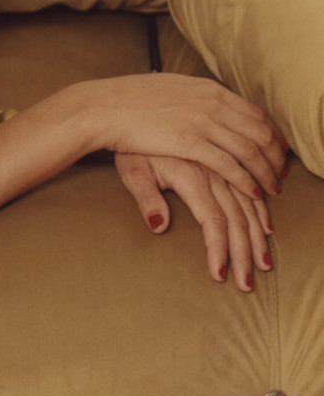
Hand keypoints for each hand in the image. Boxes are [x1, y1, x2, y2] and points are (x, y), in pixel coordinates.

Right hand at [80, 74, 286, 201]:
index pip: (256, 113)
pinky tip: (254, 192)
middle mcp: (212, 103)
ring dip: (266, 172)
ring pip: (251, 150)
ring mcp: (203, 121)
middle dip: (276, 156)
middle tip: (280, 174)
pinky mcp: (190, 142)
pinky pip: (231, 164)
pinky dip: (247, 180)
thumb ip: (194, 99)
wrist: (104, 106)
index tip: (278, 151)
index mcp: (209, 90)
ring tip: (273, 188)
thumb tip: (207, 103)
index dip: (273, 135)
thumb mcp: (170, 90)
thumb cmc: (129, 100)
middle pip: (261, 132)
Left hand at [115, 151, 274, 290]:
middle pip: (236, 217)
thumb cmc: (130, 147)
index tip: (220, 275)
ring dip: (256, 236)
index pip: (213, 220)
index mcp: (190, 176)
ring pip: (248, 203)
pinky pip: (248, 184)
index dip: (219, 249)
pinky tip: (265, 227)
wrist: (135, 113)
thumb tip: (159, 227)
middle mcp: (211, 170)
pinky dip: (260, 208)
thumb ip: (146, 199)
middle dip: (243, 253)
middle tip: (246, 282)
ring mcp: (220, 163)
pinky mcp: (223, 157)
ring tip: (262, 264)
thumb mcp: (131, 171)